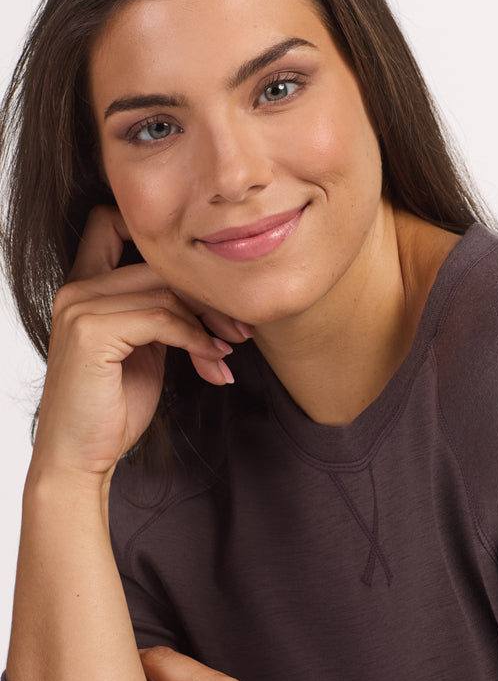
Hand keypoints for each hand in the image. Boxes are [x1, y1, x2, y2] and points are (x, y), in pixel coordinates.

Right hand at [32, 206, 250, 477]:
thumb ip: (161, 313)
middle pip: (160, 264)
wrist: (80, 457)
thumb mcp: (144, 348)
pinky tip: (212, 360)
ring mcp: (79, 306)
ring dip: (208, 322)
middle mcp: (75, 287)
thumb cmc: (112, 408)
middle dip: (208, 296)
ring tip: (228, 351)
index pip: (115, 223)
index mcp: (83, 285)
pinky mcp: (91, 331)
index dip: (165, 245)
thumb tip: (214, 298)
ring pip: (166, 290)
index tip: (210, 287)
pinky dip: (196, 339)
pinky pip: (162, 319)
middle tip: (240, 329)